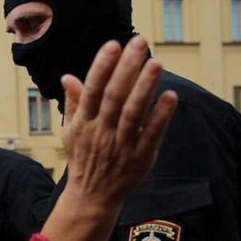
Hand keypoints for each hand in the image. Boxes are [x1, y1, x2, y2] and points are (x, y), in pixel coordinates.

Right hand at [60, 36, 176, 208]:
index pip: (92, 89)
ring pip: (132, 113)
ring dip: (145, 87)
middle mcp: (100, 132)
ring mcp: (120, 146)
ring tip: (157, 63)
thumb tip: (68, 76)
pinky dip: (160, 116)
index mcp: (83, 123)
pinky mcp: (139, 158)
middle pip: (114, 95)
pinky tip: (171, 97)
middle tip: (140, 42)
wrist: (91, 198)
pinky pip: (151, 135)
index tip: (113, 45)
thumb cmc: (84, 160)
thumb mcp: (71, 132)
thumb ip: (74, 103)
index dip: (102, 66)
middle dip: (127, 68)